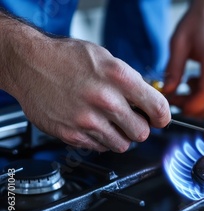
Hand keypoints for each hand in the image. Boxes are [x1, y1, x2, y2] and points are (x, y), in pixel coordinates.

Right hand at [0, 22, 170, 151]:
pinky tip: (92, 124)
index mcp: (119, 77)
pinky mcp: (72, 134)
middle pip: (142, 133)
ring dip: (120, 136)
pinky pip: (99, 148)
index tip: (160, 120)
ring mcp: (87, 120)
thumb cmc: (67, 58)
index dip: (162, 117)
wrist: (29, 63)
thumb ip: (131, 82)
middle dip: (139, 128)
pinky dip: (100, 140)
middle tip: (131, 120)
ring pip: (122, 145)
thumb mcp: (107, 59)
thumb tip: (149, 102)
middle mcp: (105, 100)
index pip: (158, 108)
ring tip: (110, 122)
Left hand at [163, 0, 203, 117]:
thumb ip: (173, 69)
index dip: (190, 106)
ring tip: (185, 88)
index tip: (175, 102)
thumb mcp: (179, 42)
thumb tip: (168, 90)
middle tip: (176, 98)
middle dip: (194, 108)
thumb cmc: (201, 20)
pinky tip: (195, 82)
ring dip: (199, 102)